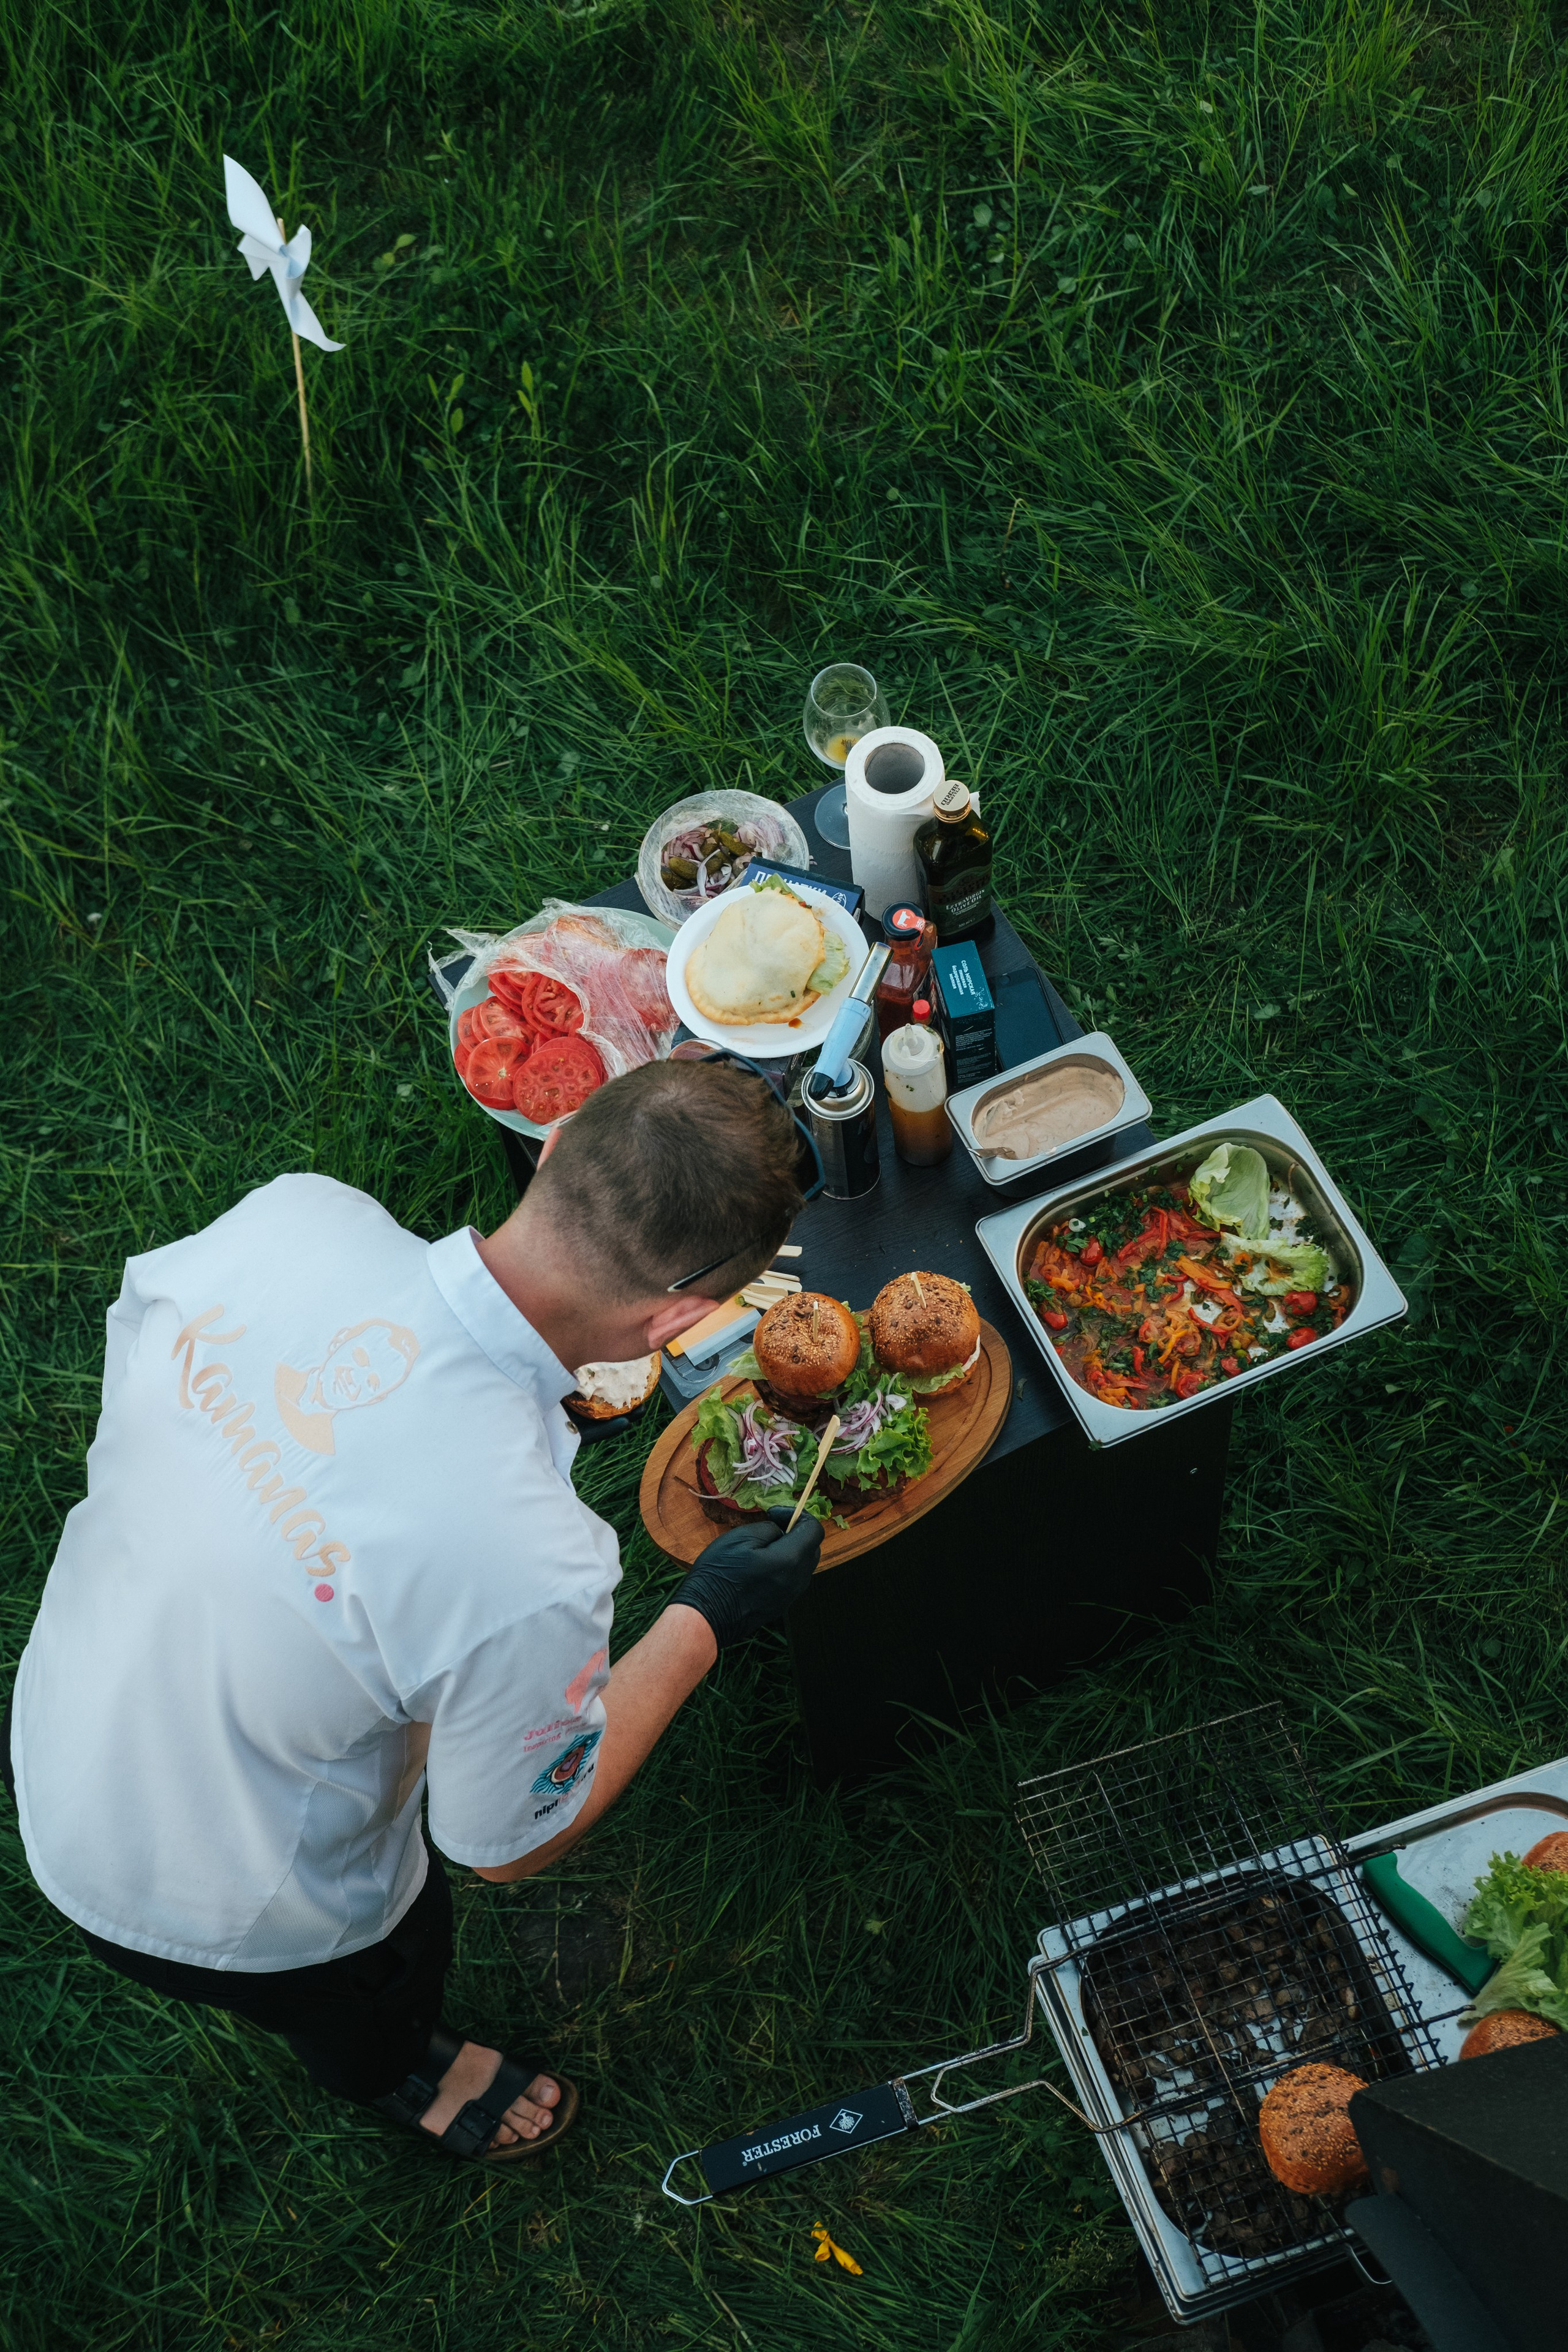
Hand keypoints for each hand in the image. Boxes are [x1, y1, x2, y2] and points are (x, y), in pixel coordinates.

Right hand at [672, 1507, 822, 1648]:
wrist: (707, 1615)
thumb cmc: (720, 1573)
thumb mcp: (741, 1537)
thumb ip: (769, 1529)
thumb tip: (780, 1532)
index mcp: (790, 1560)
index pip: (814, 1529)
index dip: (798, 1515)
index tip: (775, 1514)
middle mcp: (797, 1580)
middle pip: (811, 1548)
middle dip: (796, 1532)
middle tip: (770, 1527)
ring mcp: (790, 1596)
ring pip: (803, 1565)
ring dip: (790, 1550)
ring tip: (763, 1548)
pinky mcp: (781, 1606)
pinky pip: (792, 1580)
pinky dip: (784, 1567)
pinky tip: (761, 1567)